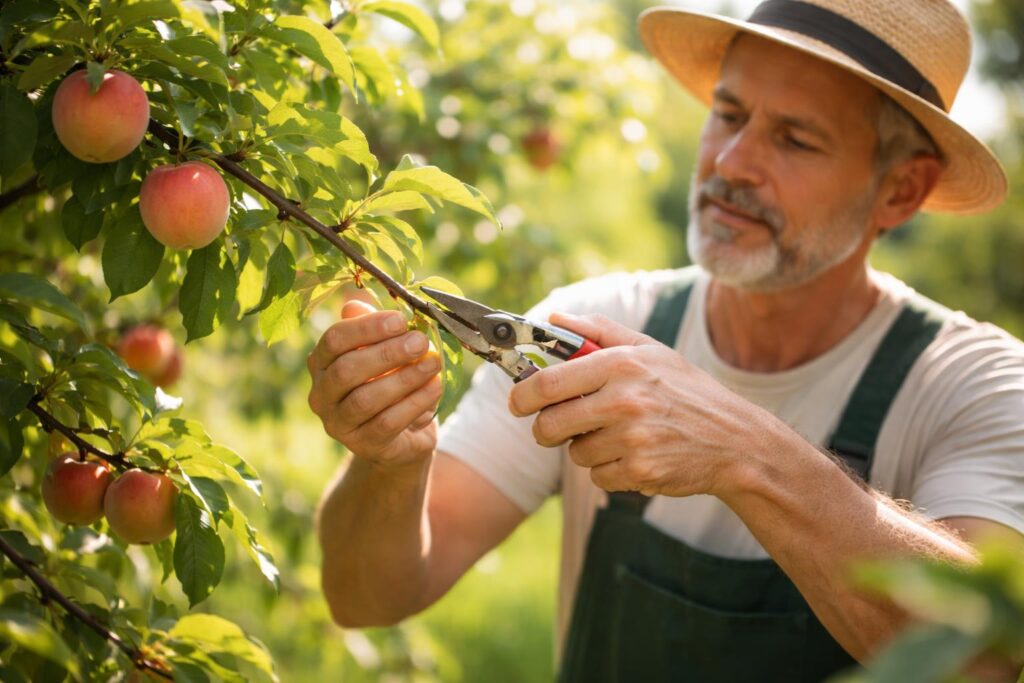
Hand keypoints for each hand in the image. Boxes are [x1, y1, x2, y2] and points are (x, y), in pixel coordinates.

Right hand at [307, 300, 442, 466]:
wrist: (403, 435)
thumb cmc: (390, 382)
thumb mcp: (384, 352)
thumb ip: (372, 328)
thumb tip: (355, 303)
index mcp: (321, 363)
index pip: (334, 340)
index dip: (367, 328)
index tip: (401, 321)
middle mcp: (321, 395)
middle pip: (346, 370)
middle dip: (387, 353)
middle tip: (420, 341)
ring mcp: (339, 424)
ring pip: (365, 399)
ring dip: (404, 378)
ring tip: (433, 363)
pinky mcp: (363, 445)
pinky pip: (387, 422)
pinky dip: (414, 402)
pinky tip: (434, 387)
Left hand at [507, 312, 773, 498]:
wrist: (736, 440)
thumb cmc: (687, 390)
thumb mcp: (650, 350)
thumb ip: (599, 331)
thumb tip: (554, 319)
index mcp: (622, 364)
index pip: (549, 382)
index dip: (522, 395)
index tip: (517, 402)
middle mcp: (625, 400)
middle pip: (550, 425)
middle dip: (545, 430)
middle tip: (554, 428)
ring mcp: (632, 439)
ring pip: (575, 453)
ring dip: (587, 449)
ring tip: (619, 437)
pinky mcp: (639, 472)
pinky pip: (598, 477)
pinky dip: (609, 472)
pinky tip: (634, 456)